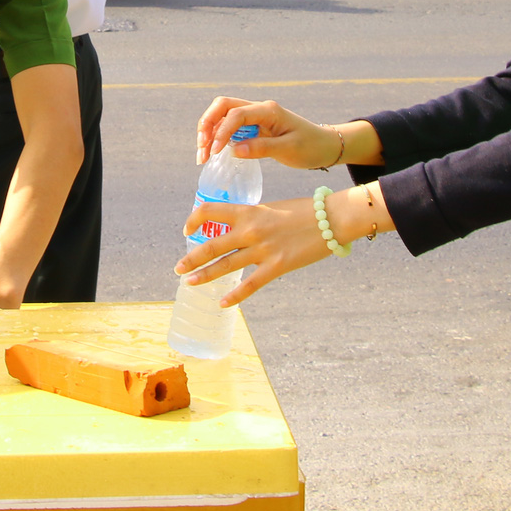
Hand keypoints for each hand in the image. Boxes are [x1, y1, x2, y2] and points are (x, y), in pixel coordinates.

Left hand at [174, 196, 334, 306]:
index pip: (209, 210)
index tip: (187, 231)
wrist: (332, 218)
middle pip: (211, 244)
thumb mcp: (273, 208)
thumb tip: (242, 225)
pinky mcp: (277, 266)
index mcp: (249, 210)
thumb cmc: (306, 211)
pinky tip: (223, 302)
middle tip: (178, 268)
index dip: (194, 220)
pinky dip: (235, 295)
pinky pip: (250, 284)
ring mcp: (262, 249)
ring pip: (225, 265)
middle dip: (191, 258)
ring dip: (204, 275)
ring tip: (189, 283)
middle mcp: (250, 230)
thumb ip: (255, 217)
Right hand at [195, 96, 341, 168]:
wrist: (324, 145)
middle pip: (223, 106)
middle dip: (207, 125)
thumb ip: (262, 148)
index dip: (222, 132)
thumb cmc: (311, 147)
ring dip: (209, 131)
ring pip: (223, 114)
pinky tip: (214, 151)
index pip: (236, 115)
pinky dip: (218, 135)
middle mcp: (259, 109)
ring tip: (203, 154)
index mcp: (268, 111)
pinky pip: (229, 125)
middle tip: (202, 150)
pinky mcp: (253, 125)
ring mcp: (255, 115)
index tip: (215, 153)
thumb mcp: (289, 150)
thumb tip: (233, 150)